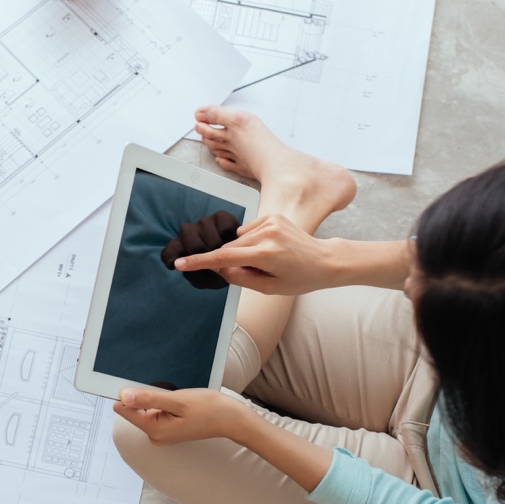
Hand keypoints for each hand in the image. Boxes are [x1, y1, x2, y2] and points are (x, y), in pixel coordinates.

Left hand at [113, 387, 246, 445]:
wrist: (230, 419)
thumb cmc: (209, 409)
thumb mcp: (177, 400)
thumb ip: (148, 399)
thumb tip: (123, 397)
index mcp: (154, 430)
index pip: (125, 410)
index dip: (127, 393)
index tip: (137, 382)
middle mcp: (155, 435)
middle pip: (135, 408)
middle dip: (147, 395)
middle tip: (170, 392)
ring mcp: (161, 433)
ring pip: (146, 408)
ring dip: (158, 397)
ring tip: (178, 397)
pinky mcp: (167, 428)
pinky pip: (156, 410)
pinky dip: (164, 402)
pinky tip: (180, 401)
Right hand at [172, 213, 334, 295]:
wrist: (325, 261)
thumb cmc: (300, 279)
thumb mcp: (269, 288)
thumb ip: (239, 278)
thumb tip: (218, 268)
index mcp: (266, 254)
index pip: (224, 258)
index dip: (199, 262)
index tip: (180, 263)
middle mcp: (268, 234)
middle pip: (229, 249)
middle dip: (231, 262)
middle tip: (255, 272)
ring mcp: (270, 221)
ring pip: (237, 239)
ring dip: (242, 251)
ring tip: (266, 260)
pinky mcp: (273, 215)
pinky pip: (248, 230)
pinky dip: (250, 241)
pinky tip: (269, 248)